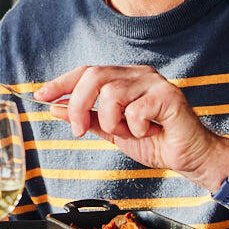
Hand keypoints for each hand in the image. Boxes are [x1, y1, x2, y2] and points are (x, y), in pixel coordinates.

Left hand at [35, 65, 228, 188]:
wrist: (187, 158)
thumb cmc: (155, 141)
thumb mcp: (112, 131)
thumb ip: (87, 118)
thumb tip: (55, 108)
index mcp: (124, 78)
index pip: (87, 71)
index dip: (61, 82)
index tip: (41, 95)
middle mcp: (138, 74)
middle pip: (94, 76)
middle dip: (79, 105)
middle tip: (79, 130)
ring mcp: (154, 82)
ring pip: (112, 94)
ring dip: (113, 123)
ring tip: (129, 133)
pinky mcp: (168, 95)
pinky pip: (135, 111)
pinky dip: (136, 129)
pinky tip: (150, 132)